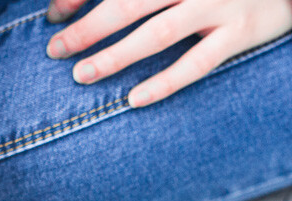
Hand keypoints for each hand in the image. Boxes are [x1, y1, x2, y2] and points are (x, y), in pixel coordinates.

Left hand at [46, 0, 291, 106]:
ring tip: (81, 75)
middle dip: (88, 27)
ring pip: (158, 33)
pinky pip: (195, 64)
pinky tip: (133, 99)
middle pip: (130, 1)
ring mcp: (220, 4)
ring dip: (115, 55)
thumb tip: (90, 5)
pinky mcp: (240, 33)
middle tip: (55, 49)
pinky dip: (163, 83)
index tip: (52, 14)